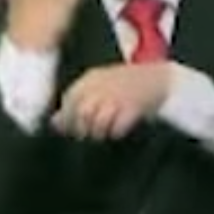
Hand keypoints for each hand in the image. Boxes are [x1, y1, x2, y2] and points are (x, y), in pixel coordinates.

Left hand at [52, 62, 171, 139]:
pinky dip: (115, 131)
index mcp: (91, 79)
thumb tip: (55, 123)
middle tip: (85, 135)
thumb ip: (77, 102)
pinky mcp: (135, 107)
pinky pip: (118, 125)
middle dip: (80, 128)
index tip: (70, 129)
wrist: (159, 78)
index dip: (67, 117)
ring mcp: (118, 96)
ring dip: (98, 131)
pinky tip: (117, 131)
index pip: (70, 99)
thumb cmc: (125, 84)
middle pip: (82, 112)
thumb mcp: (98, 86)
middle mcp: (102, 86)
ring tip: (102, 134)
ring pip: (98, 120)